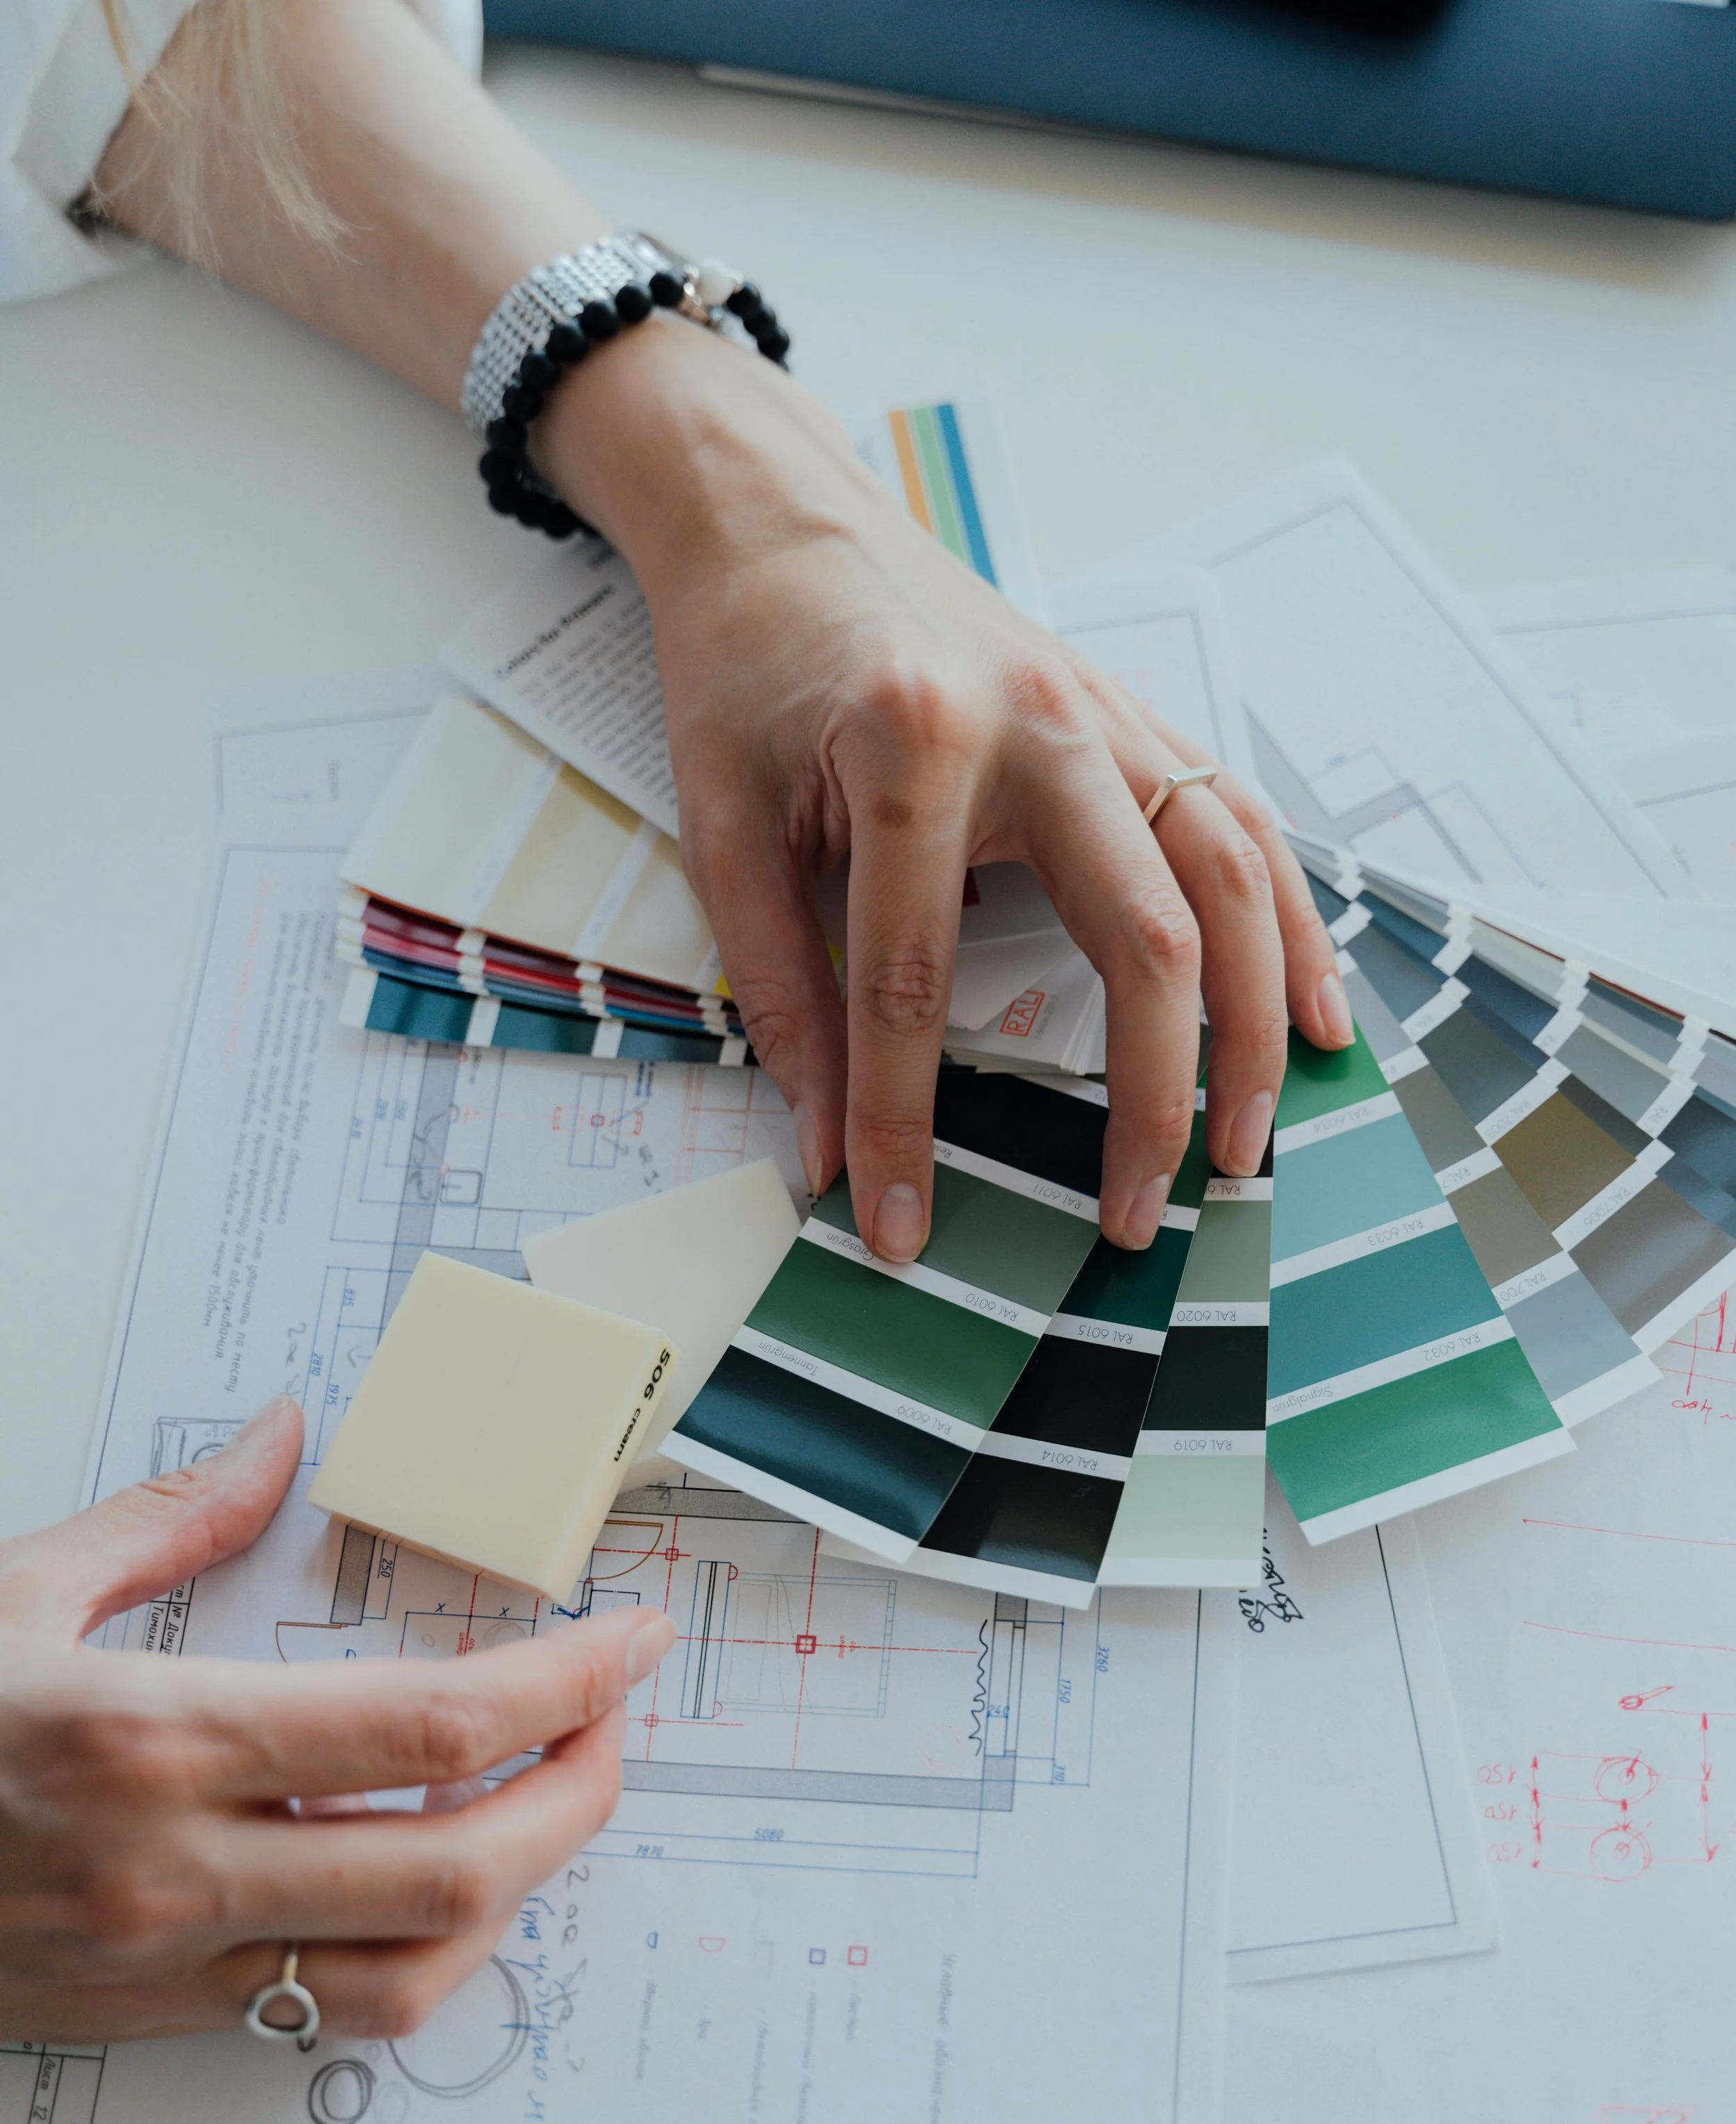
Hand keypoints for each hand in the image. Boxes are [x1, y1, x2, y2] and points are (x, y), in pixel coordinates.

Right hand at [0, 1398, 672, 2044]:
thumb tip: (278, 1435)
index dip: (563, 1682)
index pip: (430, 1724)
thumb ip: (168, 1515)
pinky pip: (331, 2011)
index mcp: (158, 1739)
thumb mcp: (12, 1590)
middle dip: (578, 1792)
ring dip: (519, 1891)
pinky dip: (422, 1953)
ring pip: (413, 1971)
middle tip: (613, 1722)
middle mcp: (182, 1871)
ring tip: (550, 1801)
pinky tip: (441, 1882)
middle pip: (460, 1866)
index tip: (628, 1640)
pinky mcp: (152, 2020)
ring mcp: (170, 1965)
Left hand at [542, 325, 1353, 1258]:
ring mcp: (1108, 714)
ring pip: (1231, 884)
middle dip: (1149, 1097)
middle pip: (1142, 937)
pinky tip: (1310, 1017)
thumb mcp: (724, 829)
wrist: (781, 524)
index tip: (900, 1229)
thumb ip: (780, 994)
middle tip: (1137, 1217)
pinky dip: (1290, 929)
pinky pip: (1244, 829)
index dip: (905, 1124)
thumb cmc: (745, 671)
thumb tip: (829, 1155)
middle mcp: (1040, 725)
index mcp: (913, 745)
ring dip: (1253, 1027)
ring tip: (1245, 1147)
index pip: (917, 984)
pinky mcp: (1136, 719)